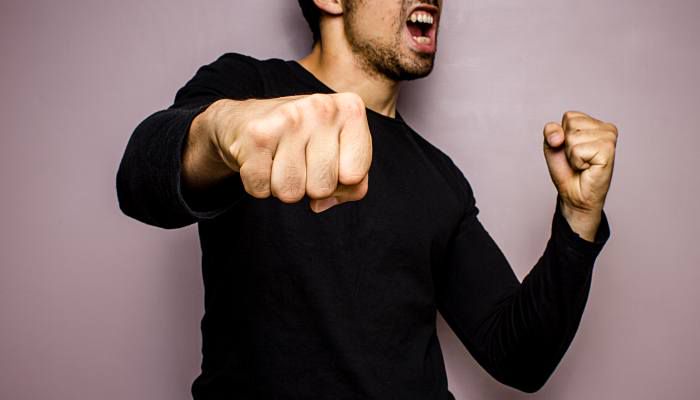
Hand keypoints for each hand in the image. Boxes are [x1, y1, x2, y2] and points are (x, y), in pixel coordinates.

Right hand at [207, 93, 371, 212]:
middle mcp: (321, 107)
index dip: (340, 182)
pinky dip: (259, 185)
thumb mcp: (338, 153)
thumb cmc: (301, 140)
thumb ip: (353, 183)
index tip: (327, 163)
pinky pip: (262, 189)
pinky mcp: (256, 134)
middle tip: (299, 161)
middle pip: (324, 187)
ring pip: (291, 192)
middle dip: (309, 187)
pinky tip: (260, 160)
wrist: (242, 119)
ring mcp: (288, 118)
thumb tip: (321, 204)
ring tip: (279, 160)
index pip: (356, 174)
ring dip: (282, 187)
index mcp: (350, 110)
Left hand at [543, 111, 617, 239]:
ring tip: (582, 163)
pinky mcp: (608, 150)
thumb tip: (558, 136)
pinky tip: (587, 167)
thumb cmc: (567, 170)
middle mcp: (606, 128)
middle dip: (566, 145)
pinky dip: (576, 161)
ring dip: (571, 155)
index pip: (569, 116)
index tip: (571, 150)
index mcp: (595, 123)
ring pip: (573, 137)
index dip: (561, 135)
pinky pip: (577, 150)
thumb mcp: (553, 146)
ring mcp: (609, 138)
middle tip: (577, 159)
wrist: (574, 194)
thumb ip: (551, 131)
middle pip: (571, 124)